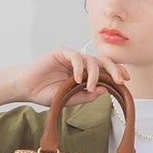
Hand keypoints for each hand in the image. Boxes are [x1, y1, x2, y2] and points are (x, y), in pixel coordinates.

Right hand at [14, 46, 129, 105]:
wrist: (27, 89)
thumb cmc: (47, 94)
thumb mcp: (70, 100)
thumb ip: (87, 96)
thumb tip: (106, 91)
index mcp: (85, 74)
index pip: (105, 70)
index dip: (117, 72)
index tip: (126, 81)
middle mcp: (80, 63)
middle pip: (103, 61)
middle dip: (114, 69)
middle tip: (120, 80)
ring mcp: (71, 57)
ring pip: (90, 60)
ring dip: (94, 74)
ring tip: (89, 87)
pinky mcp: (61, 52)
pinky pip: (75, 57)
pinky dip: (79, 68)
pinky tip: (77, 79)